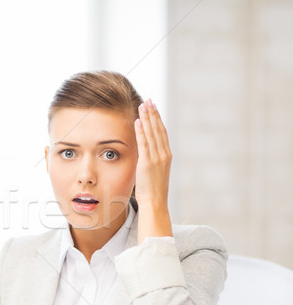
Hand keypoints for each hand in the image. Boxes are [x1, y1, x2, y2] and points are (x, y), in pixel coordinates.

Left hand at [134, 99, 172, 241]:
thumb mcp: (154, 173)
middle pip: (158, 129)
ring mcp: (157, 158)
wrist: (155, 203)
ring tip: (143, 105)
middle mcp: (164, 154)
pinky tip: (138, 120)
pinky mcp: (147, 163)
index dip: (158, 119)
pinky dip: (141, 131)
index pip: (162, 133)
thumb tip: (145, 155)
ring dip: (147, 118)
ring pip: (152, 133)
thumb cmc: (152, 191)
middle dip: (153, 114)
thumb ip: (151, 161)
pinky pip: (144, 143)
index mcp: (166, 156)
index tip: (153, 108)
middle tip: (148, 100)